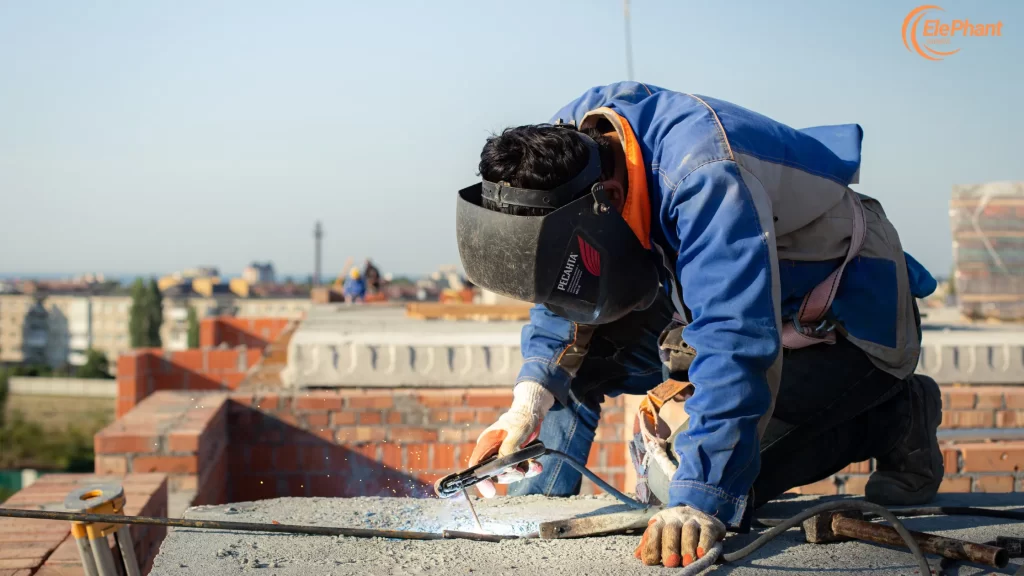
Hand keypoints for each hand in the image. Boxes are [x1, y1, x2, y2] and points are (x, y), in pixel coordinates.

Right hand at [465, 381, 554, 497]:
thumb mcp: (517, 432)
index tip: (490, 491)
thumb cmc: (521, 419)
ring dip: (523, 472)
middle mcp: (492, 452)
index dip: (481, 480)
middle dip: (510, 475)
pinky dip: (529, 469)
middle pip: (494, 474)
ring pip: (508, 474)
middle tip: (522, 471)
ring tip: (535, 465)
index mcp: (486, 443)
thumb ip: (509, 449)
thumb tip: (506, 468)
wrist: (531, 415)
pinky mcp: (513, 459)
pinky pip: (518, 470)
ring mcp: (502, 457)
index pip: (476, 465)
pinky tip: (537, 465)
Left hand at [634, 506, 725, 566]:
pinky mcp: (709, 524)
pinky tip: (701, 553)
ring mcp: (693, 519)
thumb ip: (650, 543)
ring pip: (689, 530)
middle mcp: (676, 517)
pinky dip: (704, 543)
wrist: (700, 513)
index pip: (654, 530)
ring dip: (687, 547)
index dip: (651, 545)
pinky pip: (706, 532)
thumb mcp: (661, 533)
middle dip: (670, 546)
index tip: (651, 561)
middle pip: (671, 529)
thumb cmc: (676, 530)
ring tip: (687, 562)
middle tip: (670, 563)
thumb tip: (638, 555)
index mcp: (661, 519)